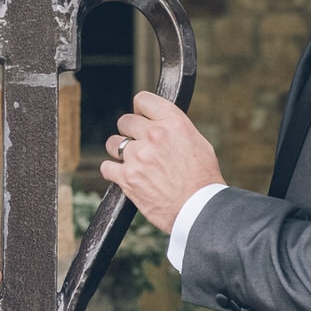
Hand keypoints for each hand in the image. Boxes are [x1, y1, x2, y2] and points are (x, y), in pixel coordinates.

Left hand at [98, 91, 224, 232]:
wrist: (200, 210)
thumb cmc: (203, 179)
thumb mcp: (198, 142)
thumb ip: (174, 128)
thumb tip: (159, 123)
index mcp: (173, 123)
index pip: (143, 100)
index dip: (141, 110)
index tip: (141, 117)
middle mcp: (154, 135)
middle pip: (125, 121)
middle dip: (131, 132)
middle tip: (139, 145)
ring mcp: (138, 156)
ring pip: (113, 143)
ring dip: (120, 151)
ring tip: (133, 162)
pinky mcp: (127, 177)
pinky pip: (107, 167)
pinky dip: (113, 172)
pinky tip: (123, 175)